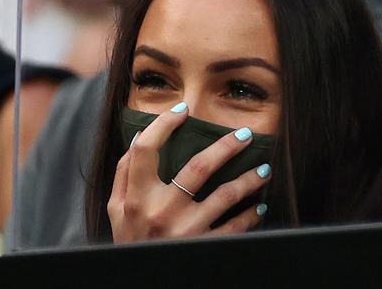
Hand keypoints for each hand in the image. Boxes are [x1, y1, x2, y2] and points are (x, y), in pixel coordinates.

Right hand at [107, 102, 270, 242]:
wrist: (139, 281)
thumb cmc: (132, 241)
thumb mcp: (117, 210)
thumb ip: (125, 174)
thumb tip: (140, 137)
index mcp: (136, 198)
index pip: (146, 150)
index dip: (164, 124)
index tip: (183, 110)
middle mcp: (161, 212)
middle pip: (199, 167)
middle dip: (227, 146)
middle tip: (245, 134)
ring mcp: (185, 231)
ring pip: (226, 195)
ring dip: (249, 179)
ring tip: (264, 169)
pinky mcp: (203, 248)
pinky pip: (234, 228)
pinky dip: (251, 215)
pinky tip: (258, 206)